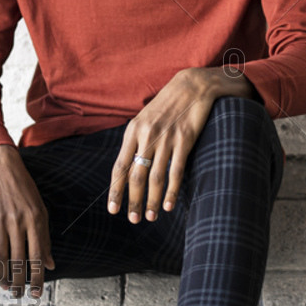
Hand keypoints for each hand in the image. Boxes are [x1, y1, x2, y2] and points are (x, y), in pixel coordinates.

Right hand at [0, 144, 54, 297]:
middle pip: (18, 260)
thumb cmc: (24, 188)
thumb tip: (50, 264)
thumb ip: (44, 238)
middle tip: (20, 295)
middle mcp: (17, 221)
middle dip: (21, 281)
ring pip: (1, 255)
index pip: (37, 256)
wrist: (1, 165)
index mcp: (35, 219)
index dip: (37, 277)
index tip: (37, 293)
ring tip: (7, 288)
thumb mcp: (40, 210)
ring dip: (4, 275)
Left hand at [108, 67, 253, 222]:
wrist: (193, 85)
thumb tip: (128, 168)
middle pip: (135, 176)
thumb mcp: (145, 119)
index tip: (113, 210)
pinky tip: (170, 205)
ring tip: (151, 216)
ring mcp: (166, 138)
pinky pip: (176, 171)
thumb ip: (135, 142)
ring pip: (155, 178)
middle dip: (133, 201)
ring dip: (153, 201)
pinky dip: (172, 191)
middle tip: (133, 220)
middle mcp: (146, 136)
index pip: (119, 167)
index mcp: (132, 132)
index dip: (115, 190)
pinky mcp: (184, 140)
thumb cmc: (167, 105)